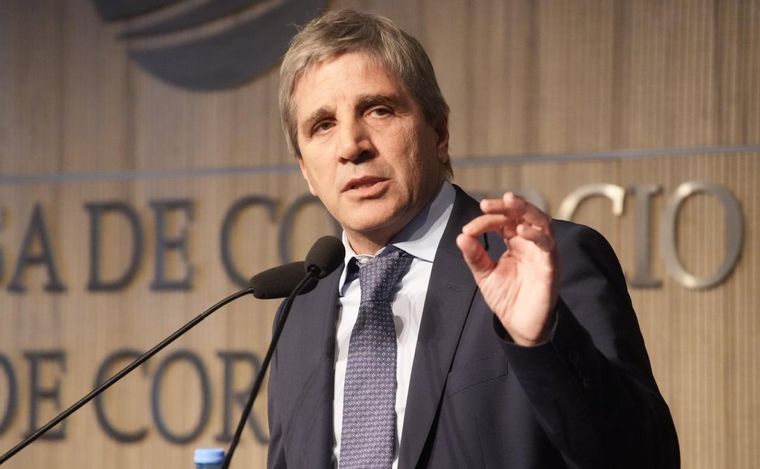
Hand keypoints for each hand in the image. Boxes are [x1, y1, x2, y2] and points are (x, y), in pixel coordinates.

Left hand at [456, 192, 558, 345]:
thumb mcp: (485, 275)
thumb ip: (475, 256)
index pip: (503, 221)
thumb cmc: (507, 298)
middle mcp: (530, 243)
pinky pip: (548, 245)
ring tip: (510, 202)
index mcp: (514, 242)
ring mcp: (542, 253)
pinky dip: (536, 235)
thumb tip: (461, 236)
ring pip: (542, 222)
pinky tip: (520, 231)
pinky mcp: (550, 266)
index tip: (468, 229)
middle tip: (486, 204)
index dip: (486, 220)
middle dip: (507, 205)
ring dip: (526, 210)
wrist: (520, 325)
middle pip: (524, 213)